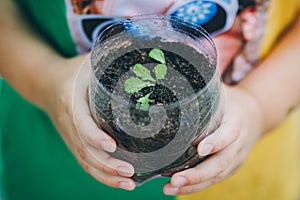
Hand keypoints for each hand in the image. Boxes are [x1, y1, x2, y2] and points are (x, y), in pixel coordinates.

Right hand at [44, 54, 135, 189]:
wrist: (46, 83)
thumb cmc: (75, 71)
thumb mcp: (90, 61)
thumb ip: (111, 61)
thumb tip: (147, 60)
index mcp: (70, 99)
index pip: (81, 123)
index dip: (94, 136)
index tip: (112, 146)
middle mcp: (68, 121)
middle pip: (84, 150)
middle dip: (107, 165)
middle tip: (131, 172)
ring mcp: (70, 135)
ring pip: (85, 161)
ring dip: (106, 176)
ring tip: (129, 184)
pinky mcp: (74, 142)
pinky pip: (85, 162)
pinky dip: (101, 174)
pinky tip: (118, 181)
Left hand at [163, 85, 263, 194]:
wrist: (253, 115)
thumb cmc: (230, 101)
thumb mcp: (221, 92)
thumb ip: (203, 89)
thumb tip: (175, 75)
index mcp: (236, 121)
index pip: (228, 133)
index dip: (216, 142)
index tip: (200, 148)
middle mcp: (238, 143)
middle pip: (220, 162)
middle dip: (197, 174)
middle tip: (174, 179)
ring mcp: (235, 158)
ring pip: (216, 176)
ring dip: (193, 185)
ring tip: (169, 189)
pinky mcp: (230, 167)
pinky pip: (214, 179)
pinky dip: (196, 186)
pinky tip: (177, 188)